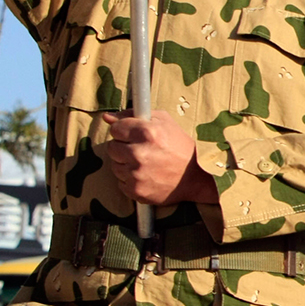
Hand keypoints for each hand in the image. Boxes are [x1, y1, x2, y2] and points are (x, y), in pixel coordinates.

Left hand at [102, 109, 217, 204]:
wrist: (197, 177)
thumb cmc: (181, 147)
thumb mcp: (164, 122)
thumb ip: (134, 115)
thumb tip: (107, 117)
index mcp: (147, 132)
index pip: (115, 128)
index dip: (124, 131)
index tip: (133, 135)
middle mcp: (139, 153)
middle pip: (111, 147)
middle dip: (123, 147)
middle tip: (140, 150)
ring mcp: (136, 173)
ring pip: (115, 166)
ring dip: (126, 164)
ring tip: (146, 164)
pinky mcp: (136, 190)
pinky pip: (120, 182)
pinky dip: (130, 180)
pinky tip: (146, 176)